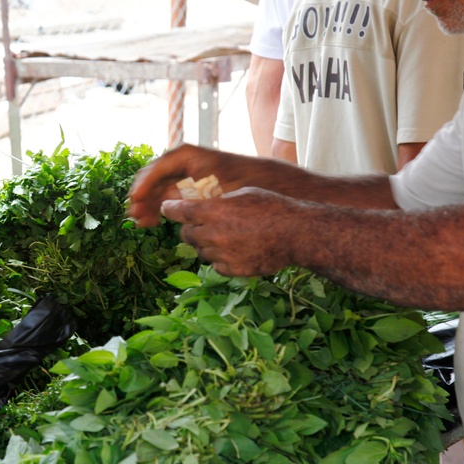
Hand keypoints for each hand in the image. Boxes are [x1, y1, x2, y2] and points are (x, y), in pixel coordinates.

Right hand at [127, 144, 243, 226]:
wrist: (259, 181)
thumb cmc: (238, 182)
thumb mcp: (210, 190)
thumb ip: (184, 196)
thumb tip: (161, 205)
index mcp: (184, 155)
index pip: (155, 169)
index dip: (142, 186)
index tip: (135, 201)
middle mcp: (178, 161)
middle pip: (151, 179)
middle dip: (142, 199)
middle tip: (134, 217)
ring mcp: (180, 173)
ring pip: (156, 189)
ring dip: (148, 205)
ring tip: (142, 223)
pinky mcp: (184, 185)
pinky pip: (164, 195)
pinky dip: (158, 207)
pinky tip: (153, 221)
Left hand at [160, 187, 297, 276]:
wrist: (296, 234)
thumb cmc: (273, 207)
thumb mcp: (243, 193)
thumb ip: (218, 201)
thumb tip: (201, 204)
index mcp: (214, 211)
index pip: (179, 211)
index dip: (170, 209)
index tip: (167, 208)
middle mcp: (213, 234)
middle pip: (186, 234)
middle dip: (190, 228)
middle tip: (201, 224)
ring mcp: (221, 254)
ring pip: (200, 250)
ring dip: (206, 243)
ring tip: (226, 236)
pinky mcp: (231, 269)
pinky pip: (215, 264)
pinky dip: (219, 258)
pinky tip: (235, 249)